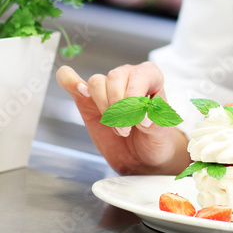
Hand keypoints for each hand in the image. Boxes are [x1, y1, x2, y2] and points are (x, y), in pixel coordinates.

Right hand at [56, 62, 189, 175]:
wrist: (142, 156)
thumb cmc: (155, 140)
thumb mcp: (162, 135)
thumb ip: (156, 123)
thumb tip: (145, 116)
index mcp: (150, 77)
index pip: (139, 76)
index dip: (136, 98)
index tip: (140, 122)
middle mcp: (128, 76)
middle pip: (114, 78)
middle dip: (118, 107)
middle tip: (126, 130)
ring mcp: (107, 88)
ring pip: (96, 83)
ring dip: (103, 108)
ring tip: (117, 128)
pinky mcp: (88, 100)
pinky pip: (72, 82)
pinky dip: (70, 82)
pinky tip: (77, 89)